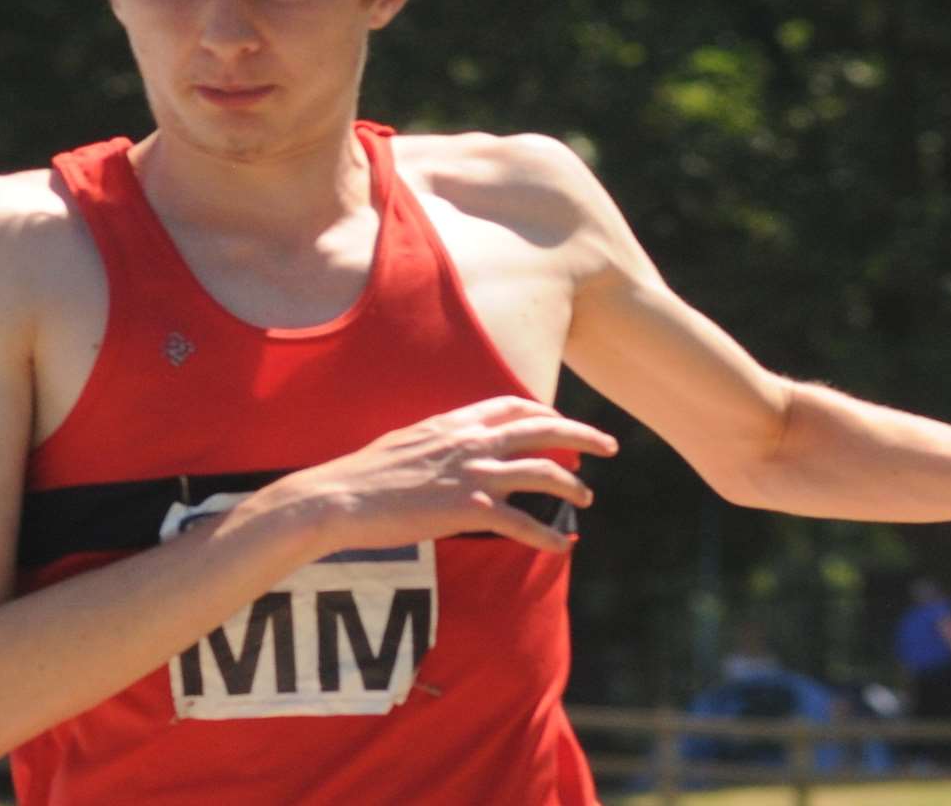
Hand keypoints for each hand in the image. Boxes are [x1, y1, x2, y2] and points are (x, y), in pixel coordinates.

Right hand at [267, 395, 617, 556]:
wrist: (341, 496)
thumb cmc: (364, 474)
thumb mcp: (405, 440)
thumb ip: (437, 439)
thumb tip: (448, 445)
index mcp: (455, 421)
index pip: (514, 406)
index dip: (546, 413)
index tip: (562, 422)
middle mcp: (471, 441)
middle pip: (544, 430)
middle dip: (583, 436)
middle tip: (609, 446)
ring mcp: (473, 474)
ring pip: (543, 473)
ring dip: (572, 487)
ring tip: (586, 499)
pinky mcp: (469, 509)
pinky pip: (523, 522)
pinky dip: (549, 536)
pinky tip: (564, 545)